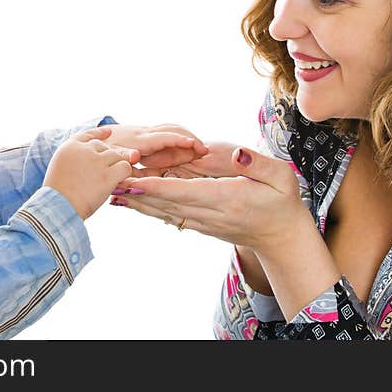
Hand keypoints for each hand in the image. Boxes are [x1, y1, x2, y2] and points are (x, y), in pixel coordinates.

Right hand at [45, 126, 136, 219]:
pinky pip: (125, 167)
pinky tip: (120, 182)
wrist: (58, 208)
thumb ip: (75, 160)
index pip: (88, 134)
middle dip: (109, 157)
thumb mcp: (59, 169)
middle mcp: (84, 150)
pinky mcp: (108, 175)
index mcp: (69, 147)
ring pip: (117, 156)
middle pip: (105, 147)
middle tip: (109, 171)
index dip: (100, 133)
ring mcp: (97, 161)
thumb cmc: (58, 195)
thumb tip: (94, 161)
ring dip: (117, 166)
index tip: (109, 132)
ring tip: (112, 180)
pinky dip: (125, 174)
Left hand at [105, 123, 208, 168]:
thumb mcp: (110, 155)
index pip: (163, 137)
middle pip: (172, 128)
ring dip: (187, 135)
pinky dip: (180, 137)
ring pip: (171, 127)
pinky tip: (188, 147)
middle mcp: (144, 132)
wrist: (93, 139)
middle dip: (190, 136)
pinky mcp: (147, 133)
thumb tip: (135, 156)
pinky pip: (167, 131)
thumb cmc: (102, 151)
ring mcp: (146, 131)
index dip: (180, 141)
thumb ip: (123, 157)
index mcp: (137, 140)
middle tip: (204, 150)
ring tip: (200, 149)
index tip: (196, 145)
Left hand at [113, 146, 310, 251]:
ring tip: (109, 191)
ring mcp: (202, 221)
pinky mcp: (200, 223)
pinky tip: (129, 202)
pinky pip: (168, 214)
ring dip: (136, 202)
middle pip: (165, 203)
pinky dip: (147, 207)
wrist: (282, 238)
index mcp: (226, 199)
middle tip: (108, 182)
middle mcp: (209, 214)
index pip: (185, 192)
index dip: (156, 186)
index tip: (132, 181)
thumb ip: (258, 164)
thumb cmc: (283, 203)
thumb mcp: (280, 178)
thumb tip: (238, 152)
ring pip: (163, 210)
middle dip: (136, 193)